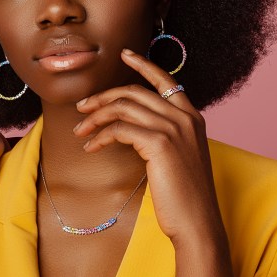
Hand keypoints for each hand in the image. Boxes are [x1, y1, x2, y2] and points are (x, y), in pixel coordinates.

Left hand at [74, 47, 236, 276]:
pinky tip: (90, 147)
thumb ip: (163, 134)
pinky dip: (100, 136)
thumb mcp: (178, 157)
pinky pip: (119, 129)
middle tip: (82, 108)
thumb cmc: (184, 195)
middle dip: (103, 97)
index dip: (143, 64)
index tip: (124, 54)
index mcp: (192, 116)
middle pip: (134, 93)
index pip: (166, 80)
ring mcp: (173, 128)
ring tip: (80, 131)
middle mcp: (185, 116)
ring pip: (123, 108)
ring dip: (96, 117)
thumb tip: (132, 124)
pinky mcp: (159, 143)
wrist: (197, 222)